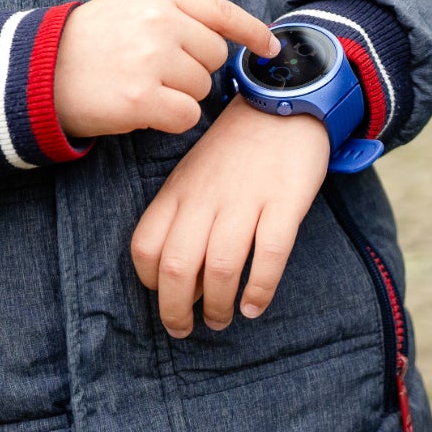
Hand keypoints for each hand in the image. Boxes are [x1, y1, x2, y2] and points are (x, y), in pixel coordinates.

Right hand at [52, 0, 278, 138]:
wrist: (37, 71)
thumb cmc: (93, 42)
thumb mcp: (134, 6)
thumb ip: (180, 14)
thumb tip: (235, 39)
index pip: (220, 10)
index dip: (251, 30)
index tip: (270, 47)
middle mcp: (158, 21)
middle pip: (214, 57)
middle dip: (195, 70)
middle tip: (156, 72)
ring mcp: (150, 59)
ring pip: (203, 88)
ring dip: (180, 96)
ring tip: (142, 86)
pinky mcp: (141, 98)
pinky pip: (187, 116)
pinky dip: (172, 120)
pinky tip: (144, 109)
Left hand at [129, 96, 330, 336]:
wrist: (284, 103)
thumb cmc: (236, 148)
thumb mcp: (194, 174)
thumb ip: (183, 217)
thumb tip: (185, 278)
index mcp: (180, 191)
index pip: (146, 247)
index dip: (150, 283)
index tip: (166, 299)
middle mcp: (207, 198)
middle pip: (178, 267)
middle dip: (177, 310)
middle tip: (186, 328)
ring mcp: (247, 199)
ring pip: (222, 267)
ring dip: (219, 306)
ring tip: (223, 320)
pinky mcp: (285, 201)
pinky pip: (270, 255)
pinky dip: (260, 289)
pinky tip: (254, 306)